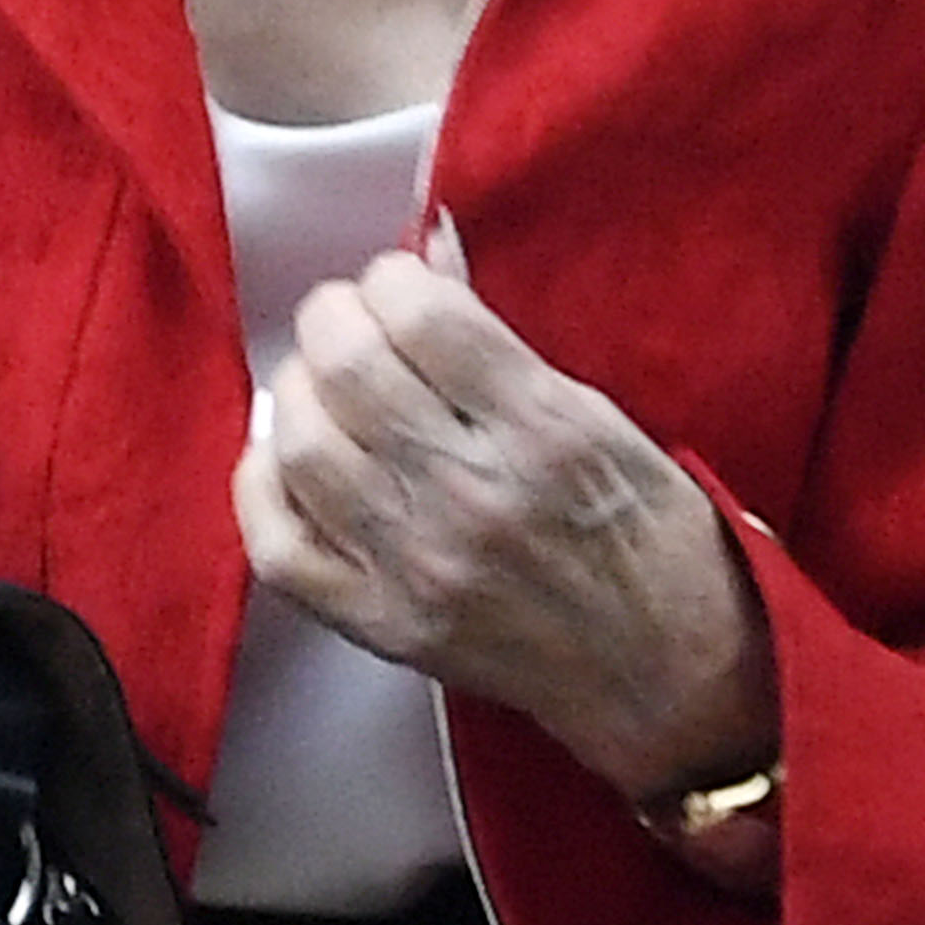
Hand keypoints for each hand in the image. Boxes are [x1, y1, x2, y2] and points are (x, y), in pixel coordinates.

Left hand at [232, 240, 775, 804]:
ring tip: (322, 385)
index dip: (392, 278)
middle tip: (351, 322)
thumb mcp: (598, 415)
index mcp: (543, 430)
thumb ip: (499, 342)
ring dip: (297, 392)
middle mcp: (474, 495)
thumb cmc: (644, 532)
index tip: (400, 285)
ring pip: (302, 447)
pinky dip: (262, 487)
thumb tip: (427, 250)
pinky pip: (279, 548)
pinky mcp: (383, 625)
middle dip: (334, 318)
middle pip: (348, 370)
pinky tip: (285, 457)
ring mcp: (419, 567)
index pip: (423, 315)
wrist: (662, 674)